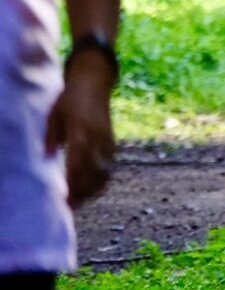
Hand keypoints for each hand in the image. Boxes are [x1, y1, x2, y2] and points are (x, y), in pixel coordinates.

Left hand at [46, 58, 114, 206]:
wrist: (94, 82)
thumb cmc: (70, 98)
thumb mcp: (55, 115)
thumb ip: (52, 137)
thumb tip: (47, 158)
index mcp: (82, 130)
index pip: (78, 162)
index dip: (73, 181)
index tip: (64, 197)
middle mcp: (98, 138)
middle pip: (93, 171)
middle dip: (82, 191)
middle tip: (70, 206)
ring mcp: (107, 140)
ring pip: (104, 171)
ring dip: (92, 188)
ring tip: (80, 202)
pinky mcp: (112, 141)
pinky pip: (108, 166)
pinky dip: (101, 180)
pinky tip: (91, 189)